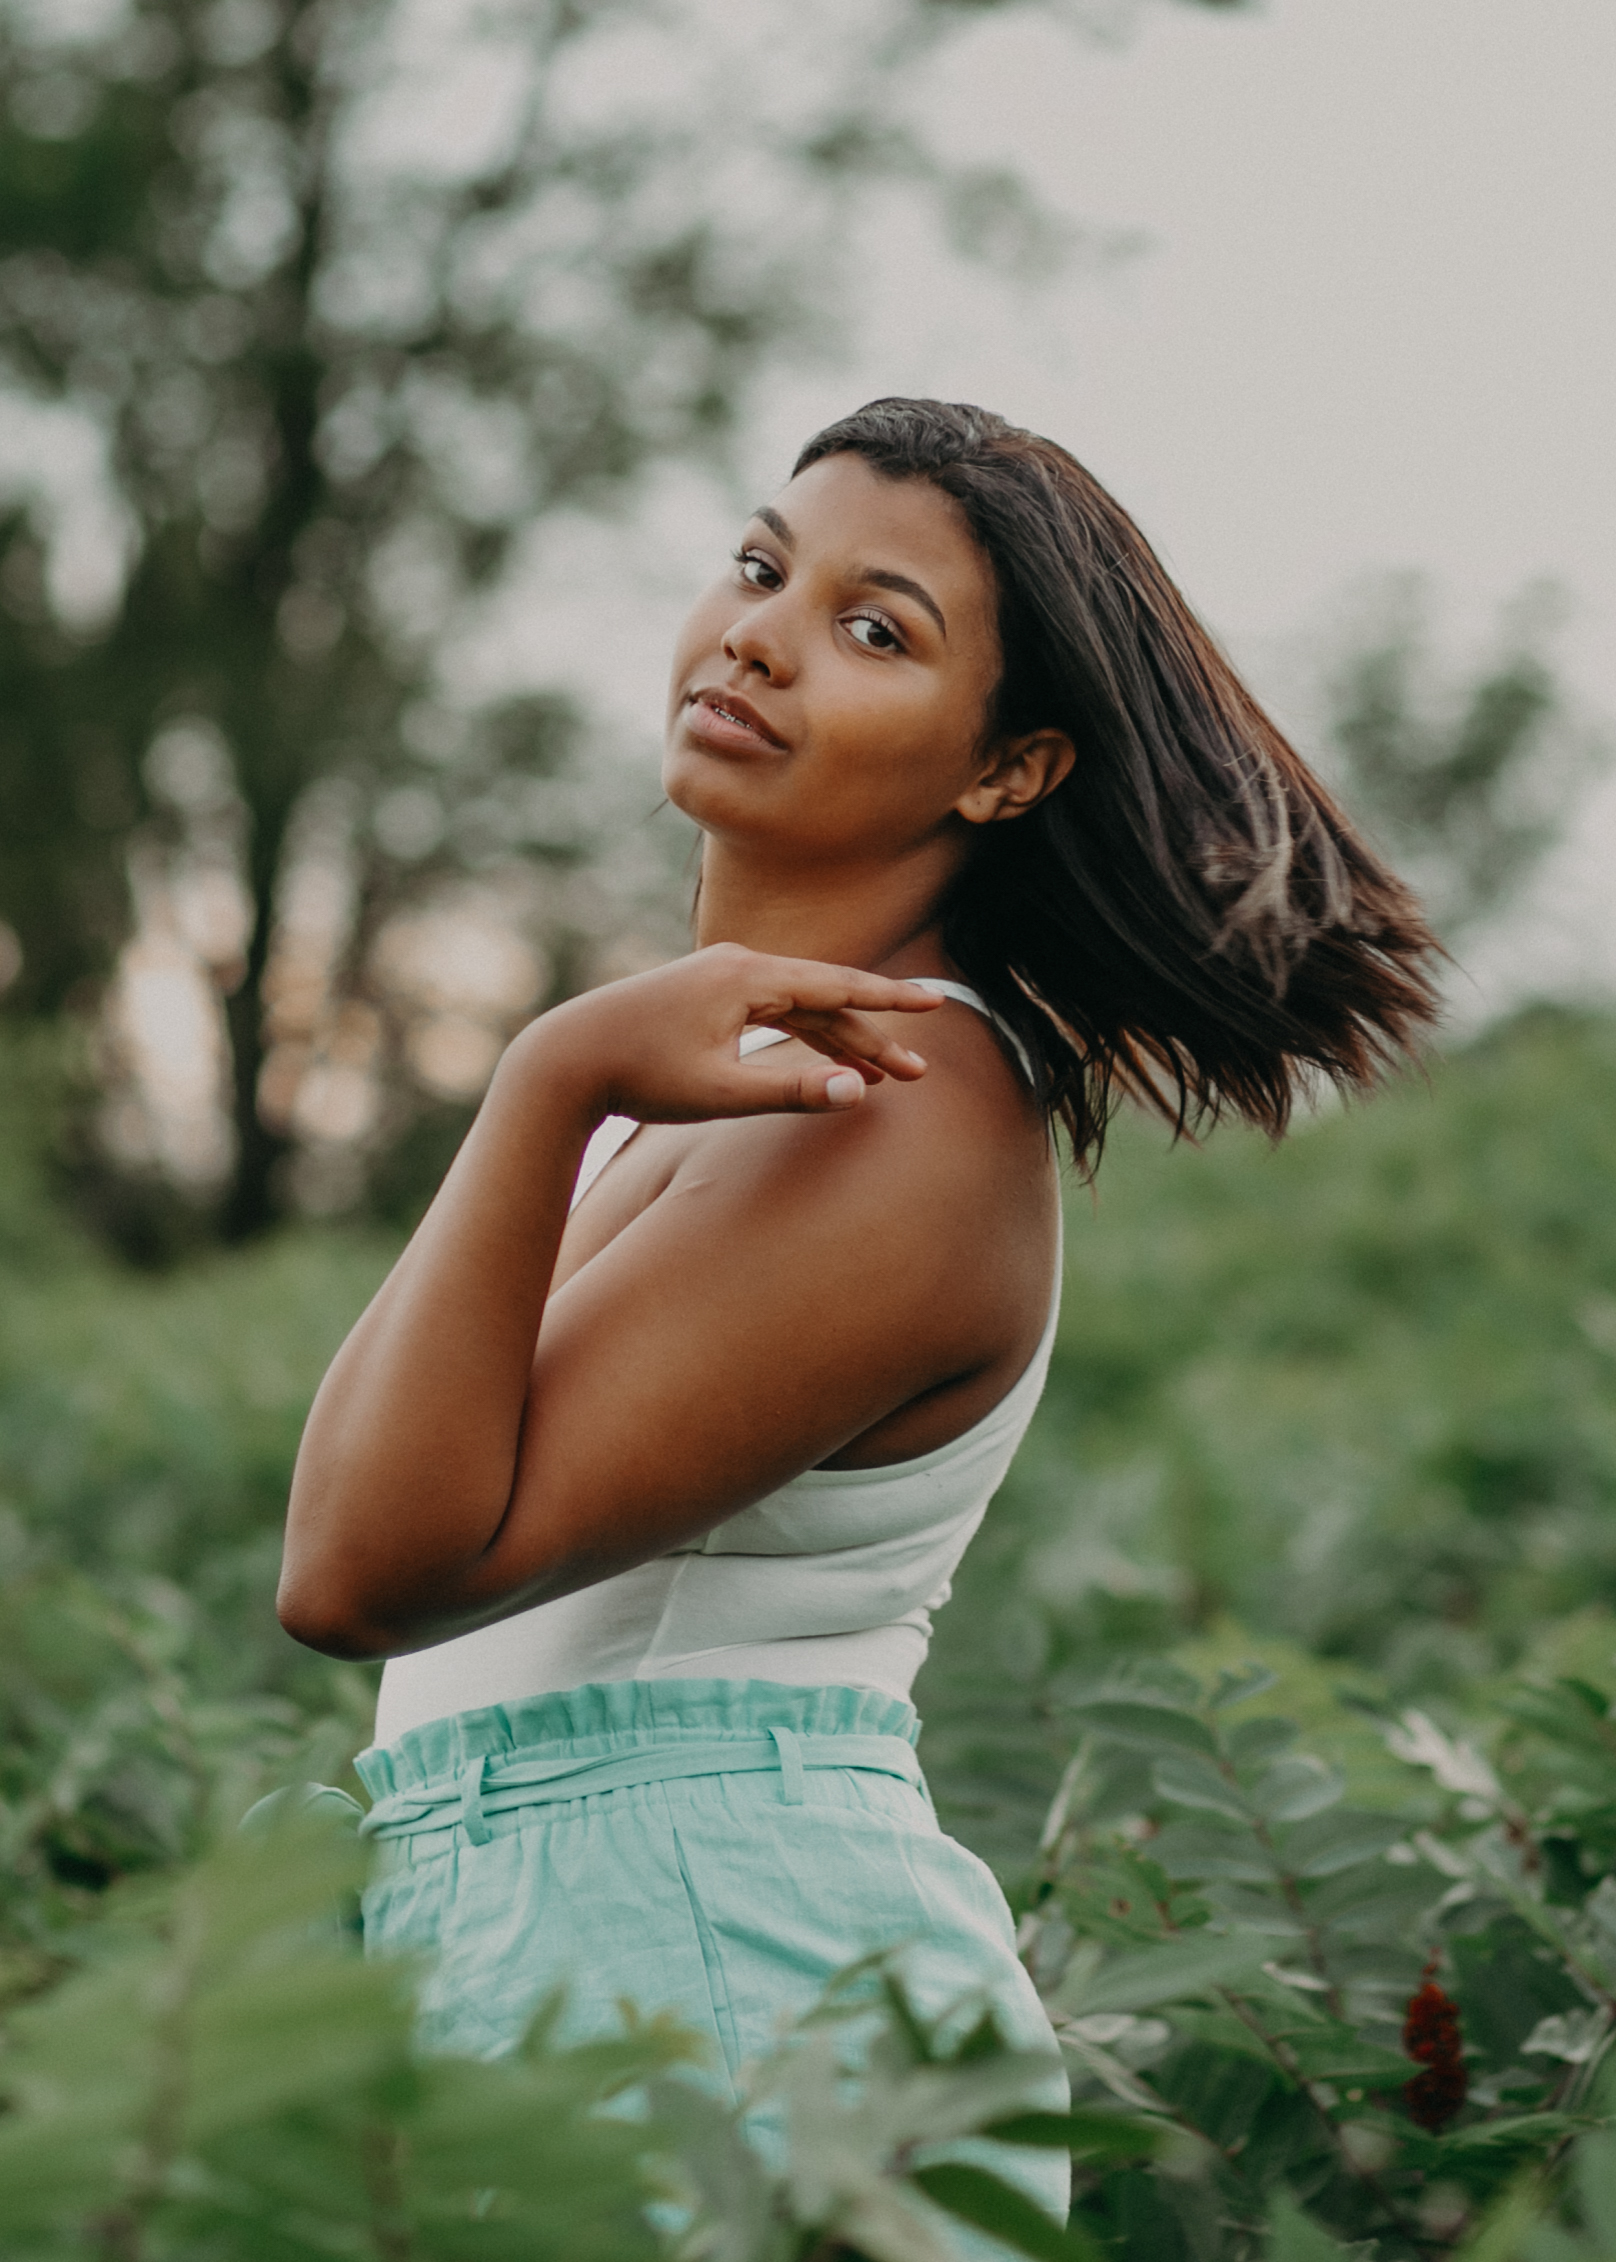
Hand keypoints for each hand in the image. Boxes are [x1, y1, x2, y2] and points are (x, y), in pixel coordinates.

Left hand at [529, 942, 944, 1123]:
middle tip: (918, 1071)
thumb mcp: (719, 1093)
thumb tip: (856, 1092)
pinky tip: (826, 1060)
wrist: (566, 1058)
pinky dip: (804, 1036)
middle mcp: (737, 967)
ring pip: (799, 1008)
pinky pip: (772, 1012)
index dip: (891, 999)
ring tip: (882, 1075)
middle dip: (874, 1035)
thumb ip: (791, 1091)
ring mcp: (720, 978)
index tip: (936, 1002)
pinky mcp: (706, 996)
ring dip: (841, 1040)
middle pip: (825, 999)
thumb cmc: (639, 1076)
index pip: (837, 985)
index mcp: (746, 979)